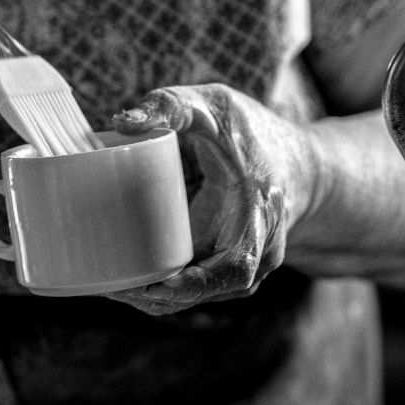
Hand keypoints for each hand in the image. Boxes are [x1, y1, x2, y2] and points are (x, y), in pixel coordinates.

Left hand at [108, 83, 316, 314]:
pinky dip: (160, 291)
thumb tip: (122, 120)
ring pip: (196, 297)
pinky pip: (192, 290)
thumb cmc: (254, 133)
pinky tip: (123, 282)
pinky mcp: (222, 269)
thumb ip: (172, 106)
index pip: (236, 266)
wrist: (299, 166)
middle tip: (109, 285)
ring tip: (106, 285)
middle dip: (157, 296)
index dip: (197, 283)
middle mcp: (257, 253)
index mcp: (259, 216)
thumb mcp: (216, 106)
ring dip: (152, 298)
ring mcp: (242, 268)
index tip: (158, 284)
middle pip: (206, 292)